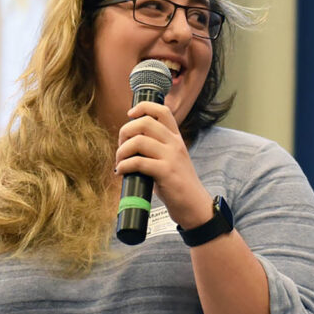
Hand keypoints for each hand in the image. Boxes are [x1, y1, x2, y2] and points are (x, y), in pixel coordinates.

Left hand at [116, 102, 212, 228]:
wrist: (194, 205)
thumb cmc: (177, 184)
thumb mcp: (171, 159)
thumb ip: (155, 148)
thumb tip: (130, 143)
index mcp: (176, 138)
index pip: (162, 110)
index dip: (143, 107)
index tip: (130, 115)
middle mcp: (174, 143)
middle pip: (145, 122)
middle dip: (125, 132)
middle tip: (121, 147)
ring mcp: (171, 157)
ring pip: (138, 141)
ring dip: (121, 151)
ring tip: (120, 162)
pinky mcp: (166, 172)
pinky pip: (137, 161)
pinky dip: (124, 166)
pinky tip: (122, 172)